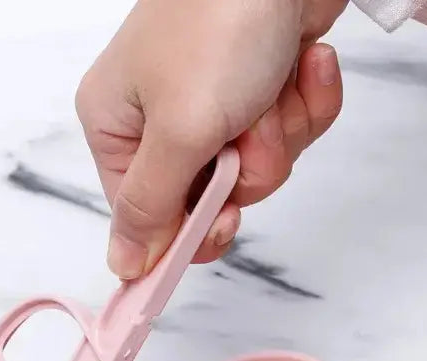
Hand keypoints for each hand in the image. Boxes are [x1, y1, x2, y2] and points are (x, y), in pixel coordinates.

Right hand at [75, 0, 346, 277]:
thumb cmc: (217, 26)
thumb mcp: (177, 130)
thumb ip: (150, 207)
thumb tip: (122, 268)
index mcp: (120, 129)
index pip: (150, 218)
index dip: (191, 232)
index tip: (224, 226)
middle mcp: (162, 122)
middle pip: (213, 200)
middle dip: (247, 169)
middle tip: (246, 133)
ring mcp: (215, 106)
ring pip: (259, 170)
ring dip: (279, 132)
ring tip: (272, 85)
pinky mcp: (262, 90)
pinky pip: (291, 132)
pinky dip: (306, 103)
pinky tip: (304, 63)